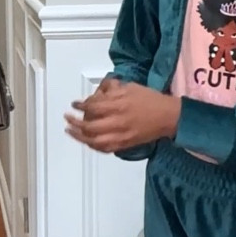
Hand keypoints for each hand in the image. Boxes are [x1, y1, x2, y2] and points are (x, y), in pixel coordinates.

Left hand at [64, 78, 180, 153]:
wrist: (168, 117)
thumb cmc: (150, 99)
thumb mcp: (130, 87)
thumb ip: (113, 89)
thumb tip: (98, 91)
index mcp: (119, 105)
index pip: (93, 106)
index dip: (80, 105)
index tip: (74, 104)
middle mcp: (118, 121)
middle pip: (90, 126)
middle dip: (75, 122)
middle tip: (67, 117)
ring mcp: (121, 135)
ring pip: (95, 140)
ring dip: (80, 137)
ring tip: (70, 131)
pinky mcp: (125, 144)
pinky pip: (105, 149)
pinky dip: (93, 146)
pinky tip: (86, 141)